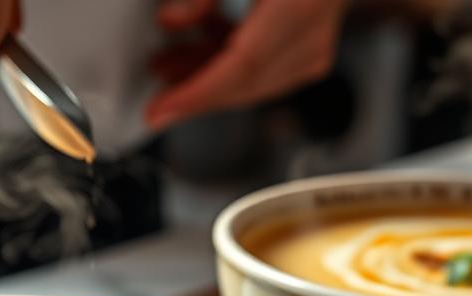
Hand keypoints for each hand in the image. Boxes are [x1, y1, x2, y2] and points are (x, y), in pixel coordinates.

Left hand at [146, 0, 345, 129]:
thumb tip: (170, 21)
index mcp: (299, 4)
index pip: (244, 64)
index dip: (198, 92)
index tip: (160, 109)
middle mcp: (314, 30)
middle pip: (248, 82)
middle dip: (195, 95)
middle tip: (155, 102)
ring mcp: (315, 46)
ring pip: (252, 83)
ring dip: (206, 79)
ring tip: (166, 65)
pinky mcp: (310, 52)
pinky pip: (262, 73)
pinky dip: (226, 68)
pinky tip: (199, 49)